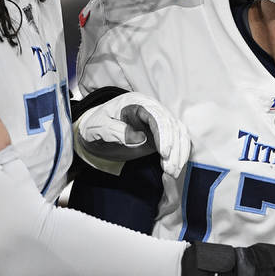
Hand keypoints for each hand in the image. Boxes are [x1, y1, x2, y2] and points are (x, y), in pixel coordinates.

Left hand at [73, 91, 189, 177]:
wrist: (95, 132)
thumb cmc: (95, 126)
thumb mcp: (97, 127)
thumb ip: (115, 130)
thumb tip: (139, 138)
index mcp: (137, 103)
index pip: (157, 116)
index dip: (164, 135)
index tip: (165, 154)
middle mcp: (152, 110)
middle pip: (172, 125)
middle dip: (174, 148)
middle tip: (170, 169)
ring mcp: (158, 122)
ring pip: (179, 134)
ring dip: (180, 153)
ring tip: (173, 172)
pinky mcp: (161, 134)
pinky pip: (177, 141)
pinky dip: (179, 154)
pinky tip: (175, 168)